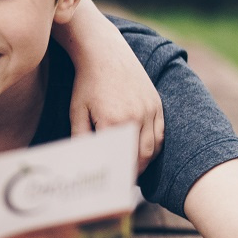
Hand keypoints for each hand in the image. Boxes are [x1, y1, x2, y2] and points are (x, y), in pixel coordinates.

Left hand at [69, 49, 163, 174]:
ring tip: (132, 170)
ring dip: (144, 162)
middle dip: (132, 172)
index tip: (112, 184)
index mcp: (114, 122)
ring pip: (153, 148)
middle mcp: (137, 117)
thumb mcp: (77, 112)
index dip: (117, 173)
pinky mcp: (157, 103)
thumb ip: (81, 139)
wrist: (105, 53)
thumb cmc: (87, 83)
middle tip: (123, 182)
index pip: (118, 159)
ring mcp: (150, 110)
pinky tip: (142, 152)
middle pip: (139, 158)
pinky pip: (160, 133)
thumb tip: (84, 161)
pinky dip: (154, 147)